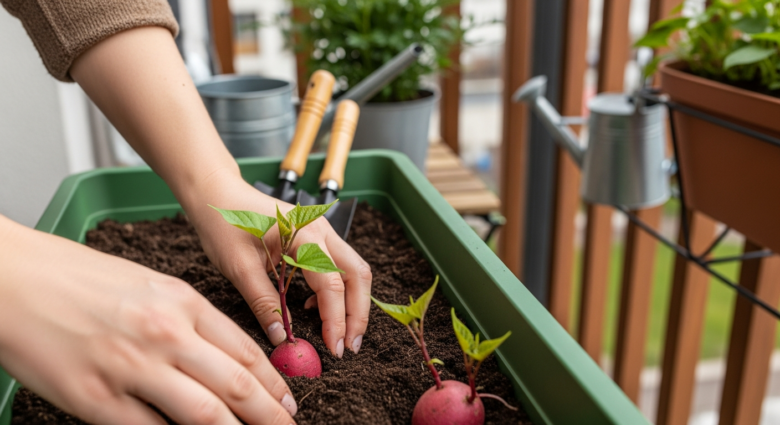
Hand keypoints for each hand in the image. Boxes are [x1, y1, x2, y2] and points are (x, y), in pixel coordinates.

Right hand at [0, 216, 296, 424]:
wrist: (14, 277)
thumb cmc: (78, 278)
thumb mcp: (148, 286)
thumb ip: (188, 321)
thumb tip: (223, 359)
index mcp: (181, 302)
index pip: (245, 351)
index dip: (274, 384)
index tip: (288, 402)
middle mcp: (165, 334)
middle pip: (236, 385)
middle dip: (270, 415)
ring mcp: (130, 367)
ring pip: (205, 414)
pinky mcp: (94, 398)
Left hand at [183, 171, 371, 357]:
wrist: (217, 194)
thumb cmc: (224, 224)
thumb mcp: (239, 268)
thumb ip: (264, 304)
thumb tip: (282, 338)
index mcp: (305, 235)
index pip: (332, 284)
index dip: (336, 320)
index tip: (334, 348)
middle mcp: (322, 231)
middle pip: (357, 275)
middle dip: (358, 313)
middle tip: (350, 346)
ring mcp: (322, 232)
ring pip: (353, 270)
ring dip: (353, 303)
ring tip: (342, 334)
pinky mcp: (316, 238)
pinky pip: (338, 266)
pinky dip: (338, 291)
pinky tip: (316, 309)